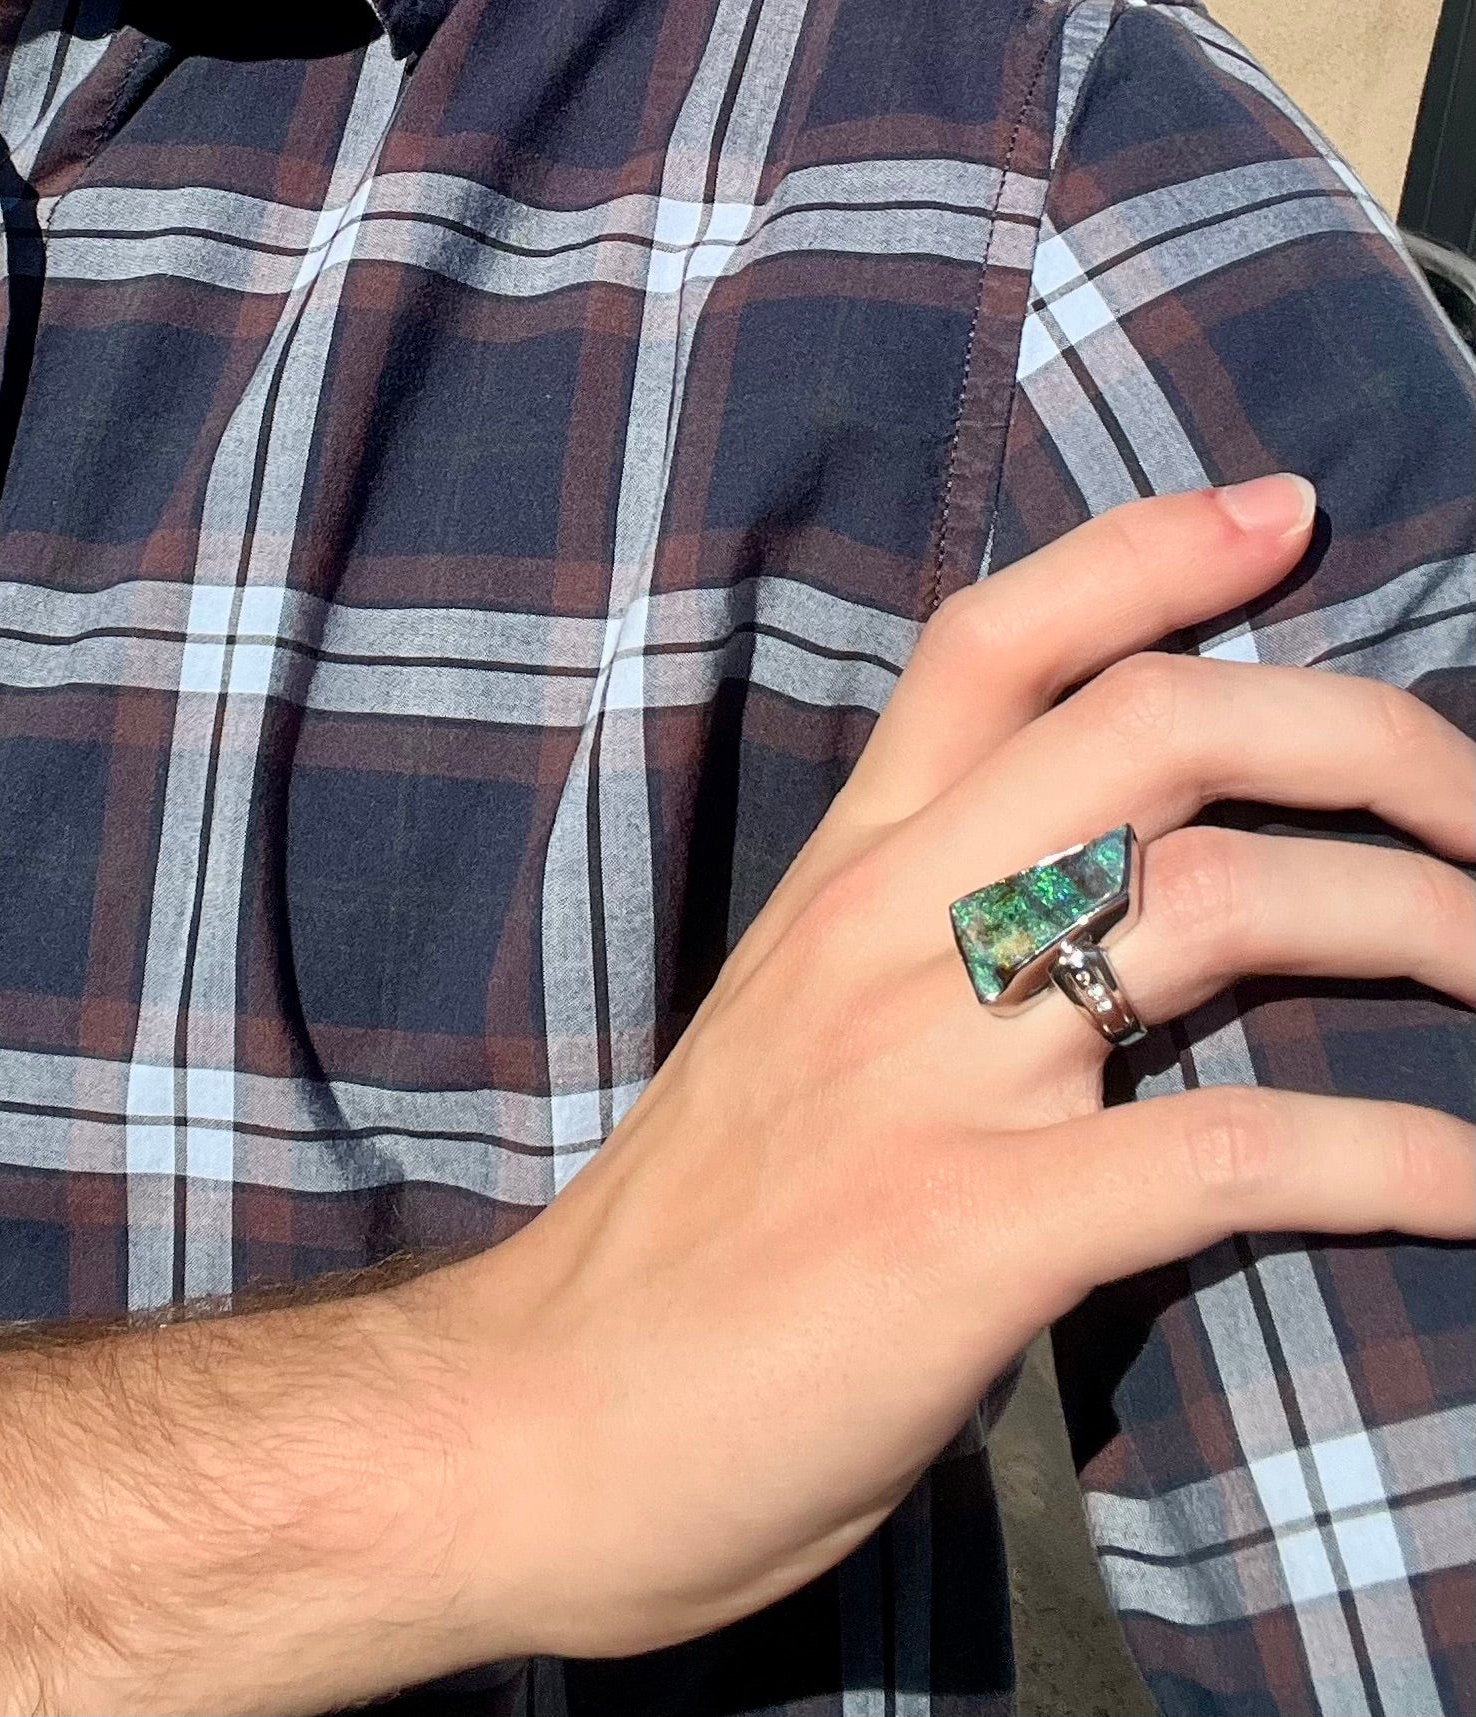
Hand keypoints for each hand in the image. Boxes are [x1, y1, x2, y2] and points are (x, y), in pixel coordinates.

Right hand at [444, 474, 1474, 1662]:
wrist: (549, 1420)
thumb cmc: (688, 1238)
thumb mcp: (788, 1037)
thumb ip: (918, 950)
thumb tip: (1092, 915)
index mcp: (841, 880)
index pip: (990, 645)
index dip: (1146, 553)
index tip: (1281, 516)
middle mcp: (889, 936)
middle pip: (1159, 726)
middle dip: (1372, 736)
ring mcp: (929, 1072)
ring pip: (1231, 903)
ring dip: (1429, 926)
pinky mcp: (971, 1228)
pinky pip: (1239, 1152)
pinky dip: (1404, 1162)